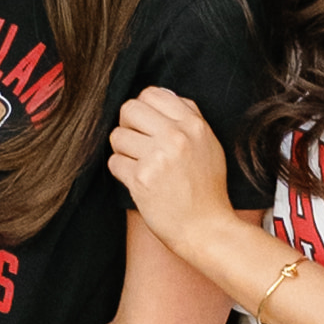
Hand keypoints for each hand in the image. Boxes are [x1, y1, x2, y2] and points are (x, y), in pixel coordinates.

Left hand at [107, 87, 235, 243]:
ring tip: (140, 166)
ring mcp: (158, 157)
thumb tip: (160, 94)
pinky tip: (138, 181)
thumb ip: (188, 117)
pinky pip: (114, 162)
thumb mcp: (209, 145)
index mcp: (193, 125)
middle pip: (129, 109)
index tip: (145, 125)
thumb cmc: (207, 190)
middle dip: (128, 126)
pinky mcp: (141, 179)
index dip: (143, 109)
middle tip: (137, 145)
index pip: (151, 94)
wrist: (206, 229)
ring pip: (117, 136)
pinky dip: (121, 172)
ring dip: (123, 152)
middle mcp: (176, 137)